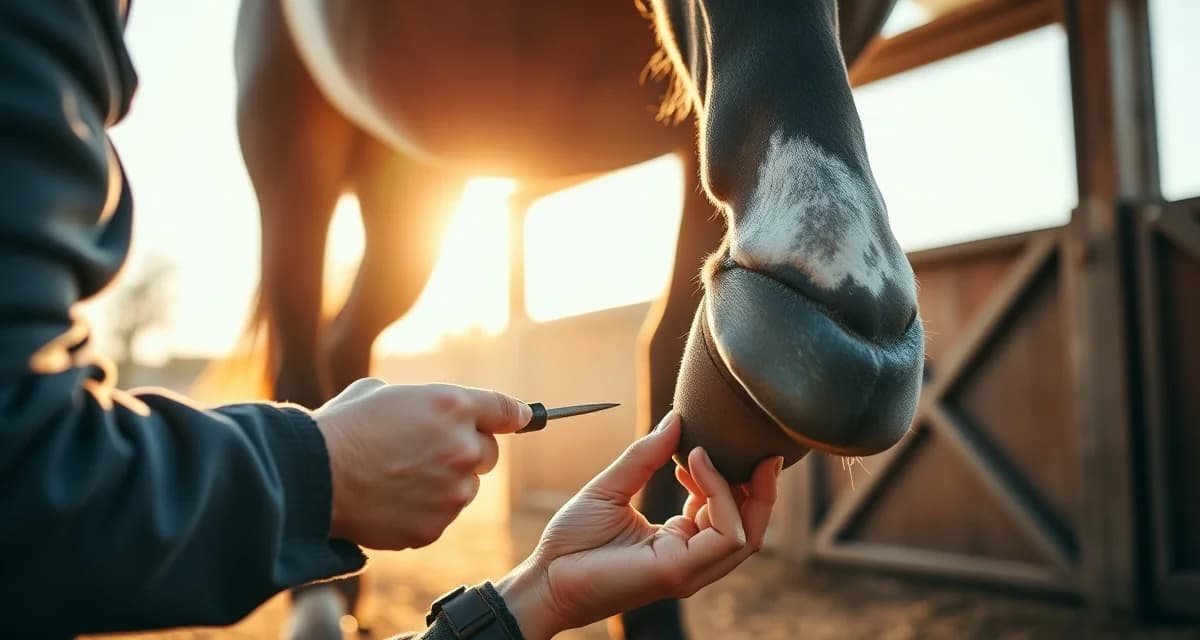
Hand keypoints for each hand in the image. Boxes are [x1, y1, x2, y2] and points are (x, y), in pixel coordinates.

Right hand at [313, 378, 530, 549]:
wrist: (312, 478)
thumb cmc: (341, 428)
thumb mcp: (382, 393)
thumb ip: (421, 401)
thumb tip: (431, 410)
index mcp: (451, 406)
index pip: (505, 410)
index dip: (517, 416)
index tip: (525, 420)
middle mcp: (461, 447)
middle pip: (488, 455)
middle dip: (465, 453)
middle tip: (426, 454)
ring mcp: (452, 491)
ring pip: (463, 489)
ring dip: (442, 485)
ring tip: (396, 479)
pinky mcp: (436, 525)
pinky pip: (441, 517)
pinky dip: (422, 512)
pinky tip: (389, 501)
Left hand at [495, 412, 782, 639]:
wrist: (544, 575)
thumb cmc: (573, 540)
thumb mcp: (612, 487)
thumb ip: (645, 455)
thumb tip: (675, 418)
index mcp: (680, 542)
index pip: (729, 515)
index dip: (731, 479)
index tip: (706, 445)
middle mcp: (691, 559)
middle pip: (751, 527)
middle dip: (762, 488)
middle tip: (760, 450)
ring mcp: (689, 569)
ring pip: (747, 533)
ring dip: (741, 487)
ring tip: (709, 449)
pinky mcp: (679, 572)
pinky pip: (726, 535)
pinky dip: (721, 496)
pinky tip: (696, 463)